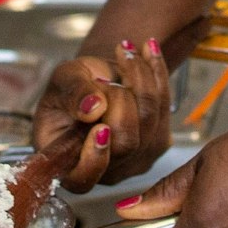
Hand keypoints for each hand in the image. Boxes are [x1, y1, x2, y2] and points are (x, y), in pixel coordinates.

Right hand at [32, 38, 173, 191]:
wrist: (96, 80)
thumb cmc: (71, 86)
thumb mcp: (62, 80)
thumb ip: (73, 94)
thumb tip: (93, 108)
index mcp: (67, 163)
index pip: (83, 178)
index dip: (95, 157)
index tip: (100, 127)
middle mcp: (104, 171)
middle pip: (125, 143)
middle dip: (119, 98)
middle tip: (102, 74)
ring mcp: (134, 161)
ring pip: (150, 122)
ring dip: (140, 77)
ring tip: (125, 50)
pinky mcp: (157, 143)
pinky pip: (165, 108)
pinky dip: (157, 74)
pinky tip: (147, 50)